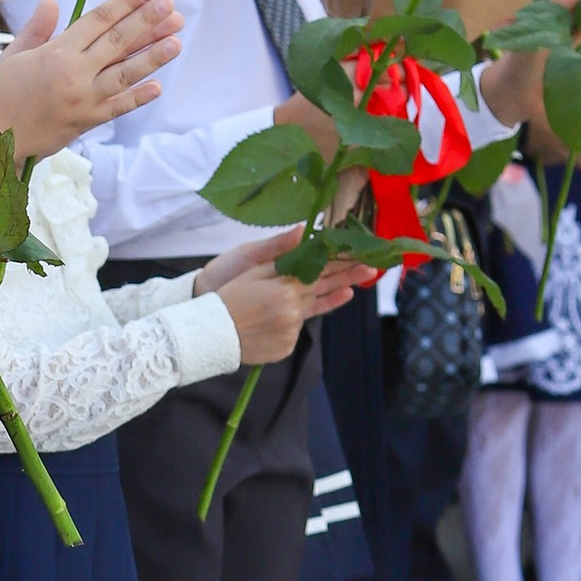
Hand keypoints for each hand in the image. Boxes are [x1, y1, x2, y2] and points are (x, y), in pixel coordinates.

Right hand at [0, 0, 177, 154]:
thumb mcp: (14, 54)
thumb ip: (38, 29)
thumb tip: (53, 3)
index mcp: (56, 51)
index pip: (98, 20)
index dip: (125, 4)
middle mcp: (73, 73)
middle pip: (117, 42)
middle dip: (147, 22)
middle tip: (170, 8)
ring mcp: (82, 99)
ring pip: (124, 74)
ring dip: (152, 57)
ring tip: (175, 41)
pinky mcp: (84, 122)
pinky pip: (117, 108)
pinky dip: (137, 97)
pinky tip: (157, 86)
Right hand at [204, 230, 353, 362]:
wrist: (209, 335)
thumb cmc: (227, 296)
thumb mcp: (252, 269)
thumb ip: (282, 254)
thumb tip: (303, 233)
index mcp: (286, 288)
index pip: (320, 269)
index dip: (341, 260)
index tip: (360, 252)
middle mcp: (294, 310)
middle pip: (325, 288)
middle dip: (348, 277)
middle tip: (371, 269)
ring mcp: (292, 331)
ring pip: (309, 310)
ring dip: (319, 299)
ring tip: (348, 288)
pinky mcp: (287, 347)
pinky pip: (296, 329)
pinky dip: (292, 321)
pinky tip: (278, 318)